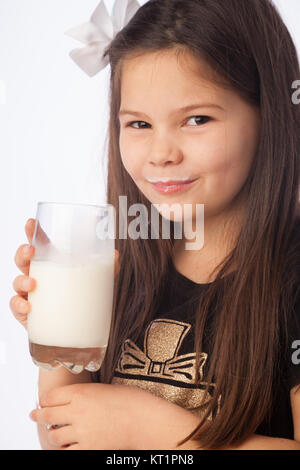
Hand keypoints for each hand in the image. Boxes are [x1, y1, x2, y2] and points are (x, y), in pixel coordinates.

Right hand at [10, 219, 119, 329]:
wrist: (75, 334)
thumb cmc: (81, 301)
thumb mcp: (98, 283)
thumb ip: (107, 269)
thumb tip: (116, 255)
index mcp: (53, 264)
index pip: (39, 244)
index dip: (32, 232)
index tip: (30, 223)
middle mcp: (38, 276)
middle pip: (23, 259)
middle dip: (22, 252)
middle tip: (31, 251)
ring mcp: (30, 294)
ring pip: (17, 281)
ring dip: (21, 279)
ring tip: (33, 283)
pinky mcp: (27, 314)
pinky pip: (16, 306)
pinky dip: (19, 305)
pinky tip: (28, 307)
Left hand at [29, 382, 202, 449]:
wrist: (144, 419)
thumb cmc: (130, 400)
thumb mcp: (103, 388)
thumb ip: (84, 394)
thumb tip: (73, 399)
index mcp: (80, 393)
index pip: (50, 396)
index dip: (44, 399)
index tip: (43, 401)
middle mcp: (76, 411)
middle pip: (46, 414)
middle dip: (38, 415)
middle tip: (34, 415)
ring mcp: (81, 431)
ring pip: (54, 435)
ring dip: (53, 433)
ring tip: (53, 431)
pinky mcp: (88, 448)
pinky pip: (67, 451)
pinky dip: (66, 448)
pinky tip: (68, 444)